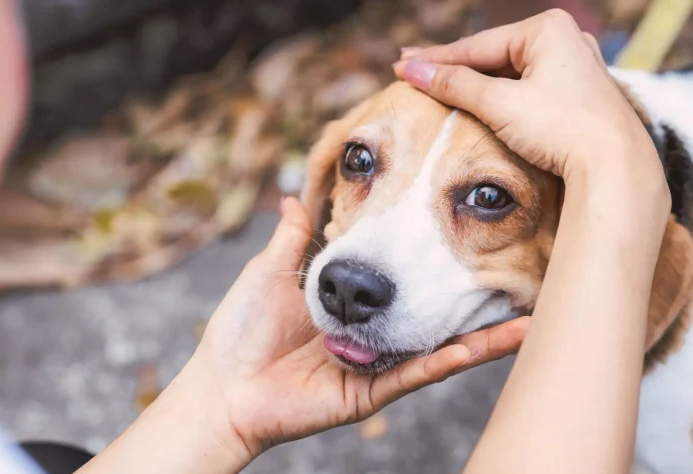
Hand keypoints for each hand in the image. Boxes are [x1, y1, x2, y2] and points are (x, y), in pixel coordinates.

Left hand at [190, 197, 528, 464]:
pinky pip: (413, 376)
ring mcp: (376, 365)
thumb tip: (291, 198)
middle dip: (473, 299)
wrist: (223, 385)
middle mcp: (373, 335)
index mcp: (354, 305)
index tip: (468, 229)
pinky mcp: (369, 393)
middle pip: (432, 316)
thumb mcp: (274, 273)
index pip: (404, 282)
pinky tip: (479, 348)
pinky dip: (447, 362)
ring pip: (436, 349)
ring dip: (481, 337)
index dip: (434, 259)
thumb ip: (294, 238)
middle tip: (518, 277)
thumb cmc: (242, 329)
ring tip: (525, 319)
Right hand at [392, 9, 658, 181]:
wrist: (615, 165)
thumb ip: (454, 84)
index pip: (476, 46)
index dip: (434, 59)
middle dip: (451, 67)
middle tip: (413, 68)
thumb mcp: (500, 103)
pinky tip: (478, 99)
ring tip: (438, 85)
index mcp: (547, 29)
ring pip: (508, 74)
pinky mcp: (575, 95)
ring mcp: (572, 68)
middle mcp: (564, 40)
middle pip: (491, 57)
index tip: (401, 65)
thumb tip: (412, 71)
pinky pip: (525, 89)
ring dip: (473, 83)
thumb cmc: (561, 127)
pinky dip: (498, 96)